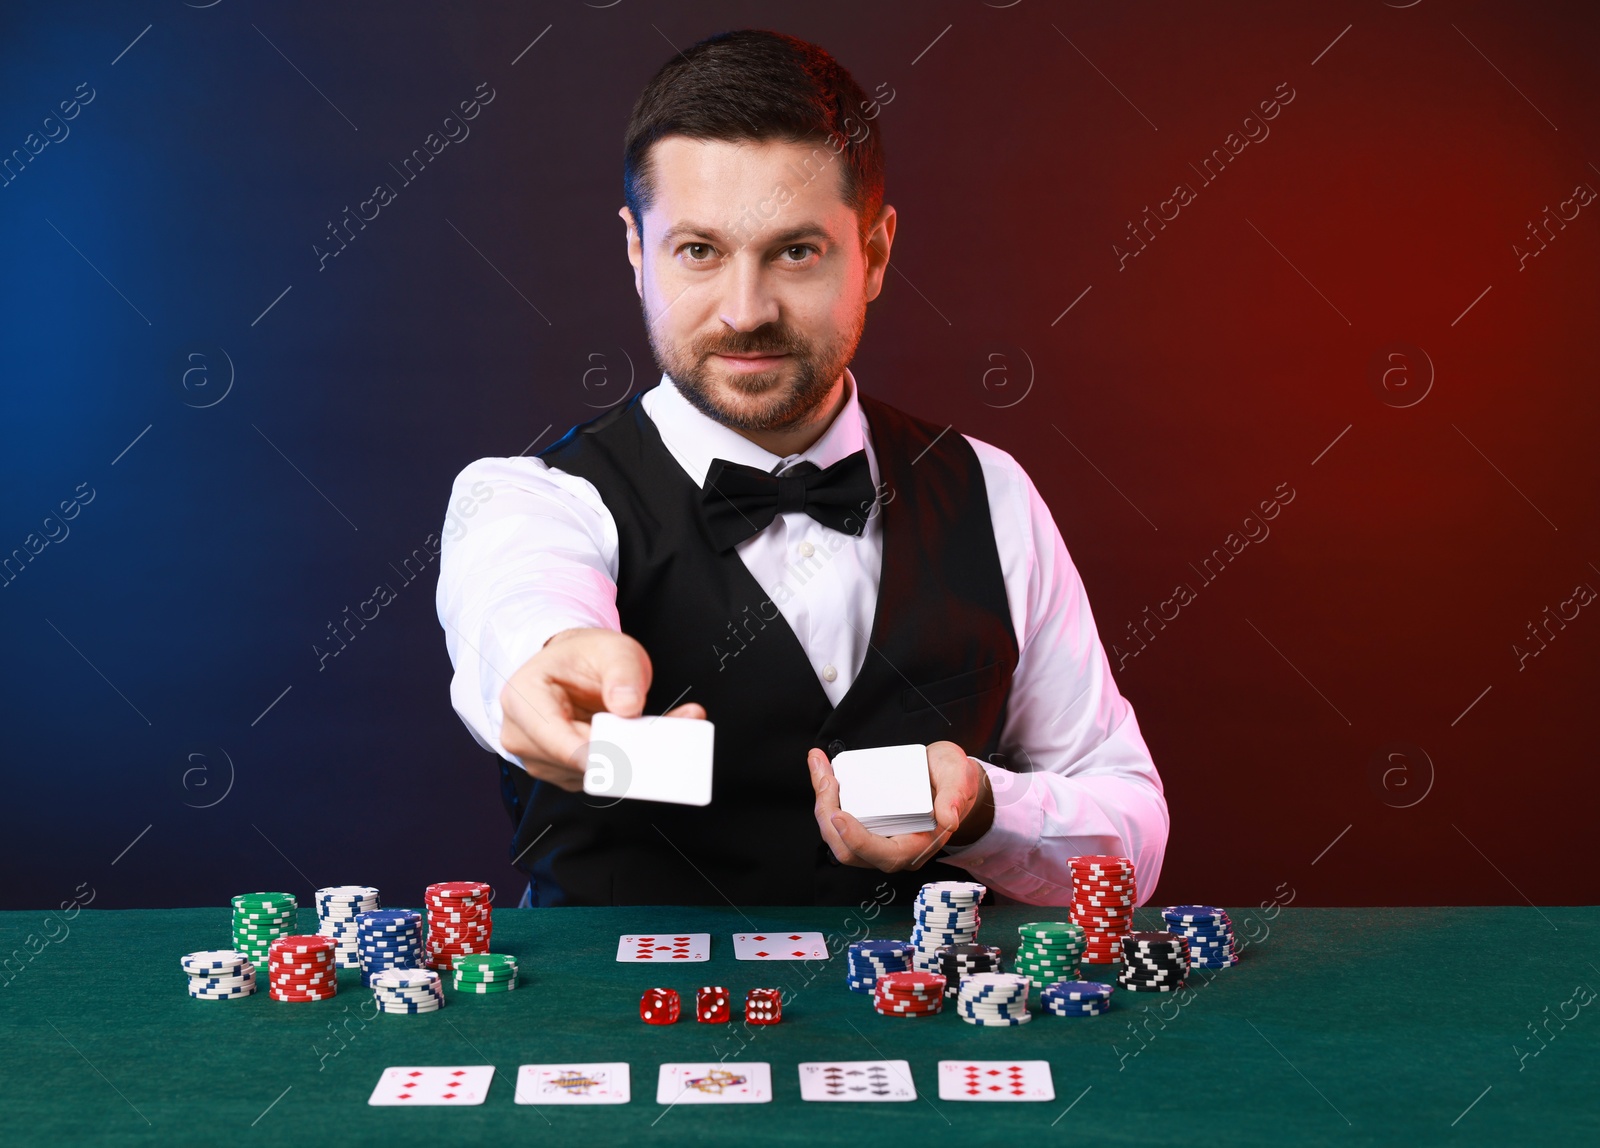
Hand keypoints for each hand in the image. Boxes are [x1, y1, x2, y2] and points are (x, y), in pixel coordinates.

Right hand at [497, 627, 705, 790]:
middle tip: (667, 738)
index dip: (595, 753)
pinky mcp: (563, 772)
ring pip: (591, 774)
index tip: (631, 758)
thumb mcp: (613, 649)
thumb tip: (628, 705)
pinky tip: (645, 741)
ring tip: (662, 730)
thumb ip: (623, 673)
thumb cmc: (585, 655)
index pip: (556, 739)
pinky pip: (599, 776)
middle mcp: (522, 735)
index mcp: (523, 698)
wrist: (573, 665)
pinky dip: (626, 763)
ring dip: (629, 759)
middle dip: (622, 753)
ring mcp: (541, 758)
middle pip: (576, 761)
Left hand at [808, 741, 994, 871]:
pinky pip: (837, 819)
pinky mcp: (864, 824)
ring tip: (819, 767)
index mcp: (917, 846)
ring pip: (837, 835)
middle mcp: (892, 849)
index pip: (883, 856)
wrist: (949, 778)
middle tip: (825, 778)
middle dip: (828, 815)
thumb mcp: (960, 779)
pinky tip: (822, 770)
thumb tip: (949, 819)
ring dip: (822, 803)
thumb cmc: (953, 781)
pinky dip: (826, 795)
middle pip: (848, 849)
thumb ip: (955, 796)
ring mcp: (875, 839)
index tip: (839, 814)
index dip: (857, 840)